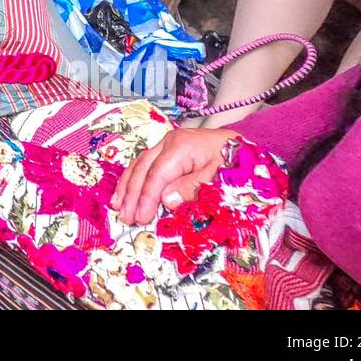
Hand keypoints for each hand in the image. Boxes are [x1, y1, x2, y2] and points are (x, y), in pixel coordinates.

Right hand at [111, 127, 238, 225]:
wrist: (242, 144)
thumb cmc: (234, 160)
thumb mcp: (219, 177)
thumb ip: (192, 188)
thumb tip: (166, 200)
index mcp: (181, 146)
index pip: (157, 174)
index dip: (147, 198)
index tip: (141, 218)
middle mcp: (169, 142)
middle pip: (143, 168)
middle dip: (132, 194)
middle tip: (125, 217)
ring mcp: (166, 144)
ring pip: (139, 164)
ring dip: (127, 186)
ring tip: (117, 206)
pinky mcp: (167, 149)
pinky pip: (144, 163)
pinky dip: (134, 179)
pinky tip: (126, 191)